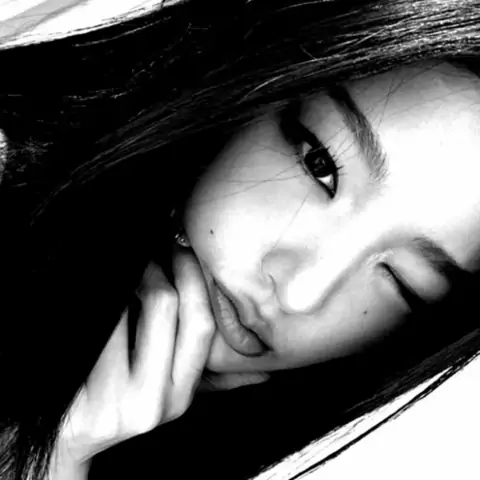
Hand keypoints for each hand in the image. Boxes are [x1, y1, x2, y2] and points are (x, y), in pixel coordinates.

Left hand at [56, 248, 215, 465]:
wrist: (62, 443)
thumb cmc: (114, 406)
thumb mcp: (166, 394)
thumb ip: (216, 382)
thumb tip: (266, 372)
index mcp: (180, 394)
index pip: (201, 323)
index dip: (193, 277)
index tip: (182, 248)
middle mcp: (153, 402)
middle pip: (166, 304)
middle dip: (155, 266)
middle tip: (146, 252)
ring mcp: (114, 405)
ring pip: (122, 308)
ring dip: (123, 279)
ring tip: (119, 270)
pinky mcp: (78, 404)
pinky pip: (93, 328)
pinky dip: (93, 297)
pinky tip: (91, 292)